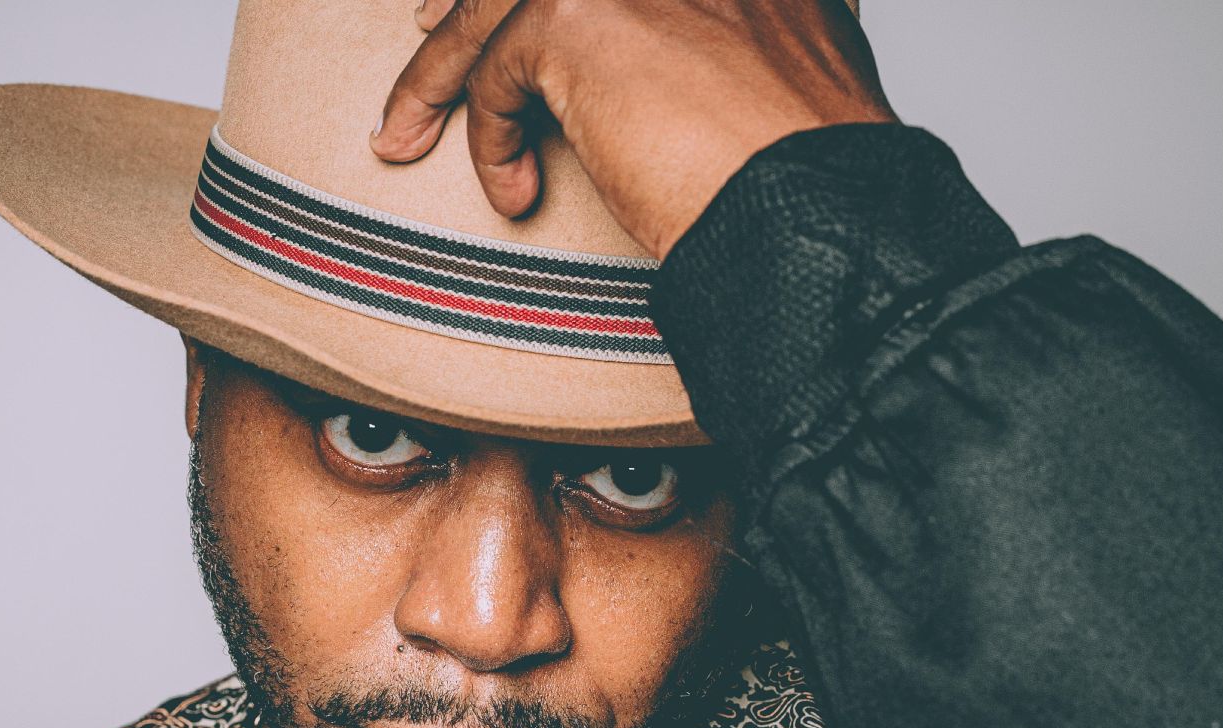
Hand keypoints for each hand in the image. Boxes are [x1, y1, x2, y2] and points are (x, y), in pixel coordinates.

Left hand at [370, 0, 895, 257]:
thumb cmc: (807, 174)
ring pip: (494, 3)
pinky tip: (512, 190)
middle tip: (427, 31)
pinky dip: (486, 136)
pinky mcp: (580, 17)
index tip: (498, 7)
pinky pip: (498, 70)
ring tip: (406, 132)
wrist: (816, 211)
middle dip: (472, 0)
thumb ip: (726, 35)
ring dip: (438, 72)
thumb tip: (663, 62)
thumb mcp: (780, 72)